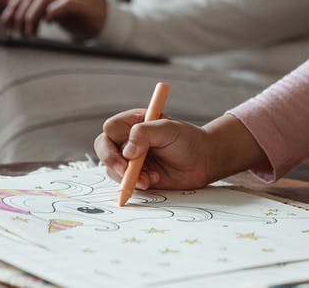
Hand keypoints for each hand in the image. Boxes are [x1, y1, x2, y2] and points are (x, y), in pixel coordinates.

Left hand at [2, 0, 106, 39]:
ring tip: (29, 32)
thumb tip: (8, 6)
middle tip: (16, 30)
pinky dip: (51, 13)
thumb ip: (38, 5)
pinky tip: (48, 23)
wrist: (110, 27)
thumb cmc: (82, 20)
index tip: (7, 19)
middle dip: (21, 12)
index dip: (17, 2)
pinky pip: (64, 3)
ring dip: (32, 16)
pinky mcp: (88, 2)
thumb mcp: (56, 10)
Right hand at [94, 113, 265, 190]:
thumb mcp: (169, 130)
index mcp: (134, 122)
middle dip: (114, 163)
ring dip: (129, 177)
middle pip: (104, 149)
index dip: (115, 141)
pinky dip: (135, 185)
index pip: (111, 128)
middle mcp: (128, 140)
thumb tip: (126, 151)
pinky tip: (153, 181)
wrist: (204, 161)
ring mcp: (130, 159)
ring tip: (152, 178)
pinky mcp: (136, 176)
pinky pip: (124, 183)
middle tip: (128, 174)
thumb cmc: (188, 140)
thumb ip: (145, 133)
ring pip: (112, 169)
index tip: (131, 154)